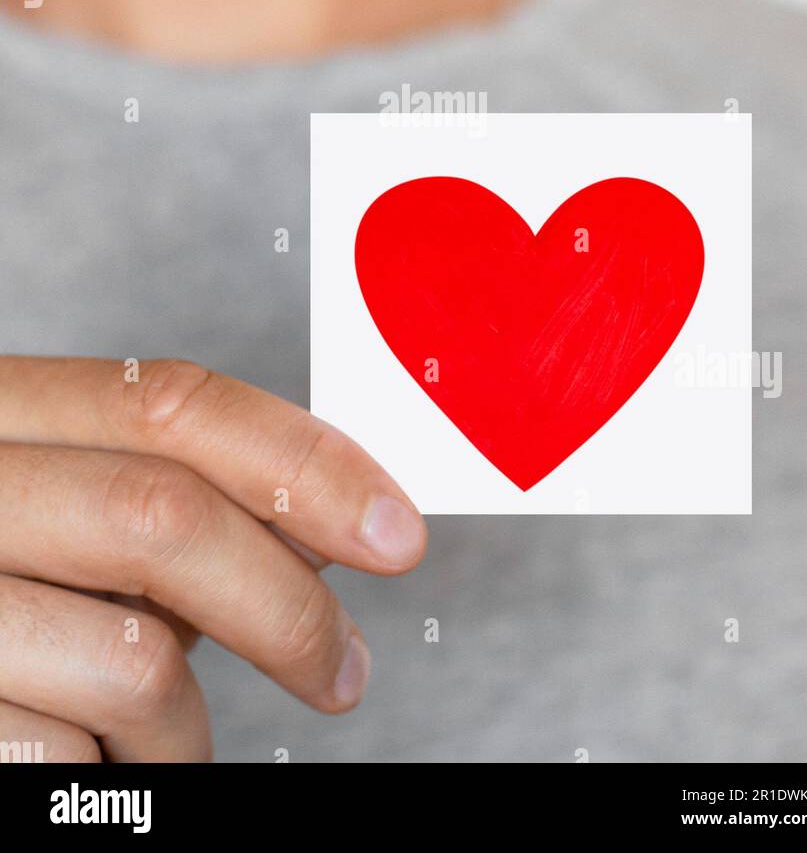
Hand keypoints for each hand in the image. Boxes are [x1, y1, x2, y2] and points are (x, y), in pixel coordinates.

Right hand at [0, 357, 426, 761]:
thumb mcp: (65, 509)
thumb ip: (171, 500)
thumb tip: (329, 522)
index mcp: (2, 410)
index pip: (172, 400)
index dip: (303, 460)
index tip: (397, 530)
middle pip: (165, 517)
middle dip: (286, 608)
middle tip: (343, 669)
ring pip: (133, 659)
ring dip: (188, 726)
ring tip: (174, 743)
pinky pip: (69, 759)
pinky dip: (113, 778)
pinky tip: (86, 759)